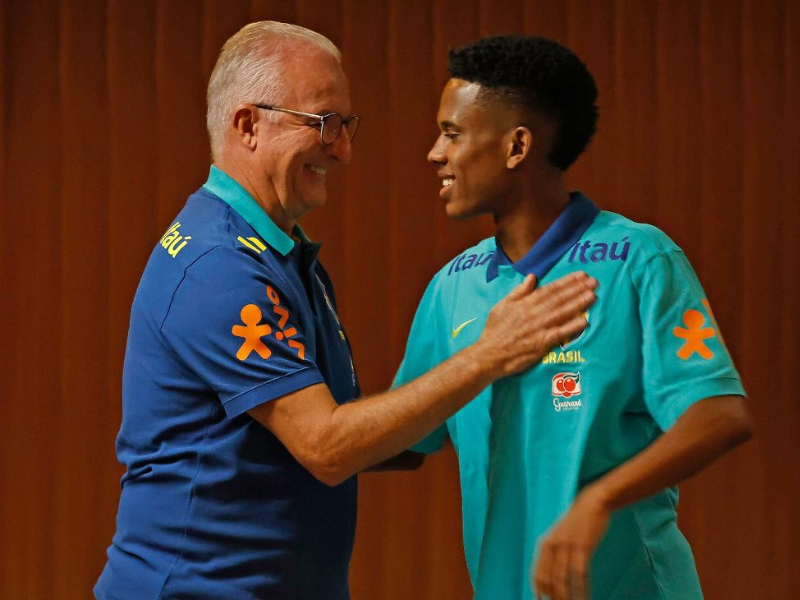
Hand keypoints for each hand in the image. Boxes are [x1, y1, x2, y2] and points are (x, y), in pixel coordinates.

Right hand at [477, 272, 596, 376]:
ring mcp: (539, 328)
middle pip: (560, 299)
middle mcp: (534, 313)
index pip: (550, 289)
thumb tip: (532, 277)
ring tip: (593, 296)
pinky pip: (560, 333)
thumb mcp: (502, 306)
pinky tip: (585, 321)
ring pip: (562, 313)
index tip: (581, 275)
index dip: (567, 281)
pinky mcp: (541, 343)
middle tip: (594, 282)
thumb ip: (518, 292)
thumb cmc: (495, 331)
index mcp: (525, 303)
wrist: (489, 355)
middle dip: (578, 289)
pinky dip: (572, 327)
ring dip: (579, 303)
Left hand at [532, 489, 609, 599]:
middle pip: (549, 580)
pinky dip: (582, 589)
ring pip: (563, 579)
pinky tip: (586, 597)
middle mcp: (552, 546)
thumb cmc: (576, 524)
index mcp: (544, 545)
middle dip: (555, 597)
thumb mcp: (559, 536)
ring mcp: (566, 546)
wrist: (591, 503)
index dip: (539, 591)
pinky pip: (580, 573)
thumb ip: (554, 554)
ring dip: (567, 597)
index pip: (538, 575)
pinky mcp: (582, 547)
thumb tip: (552, 577)